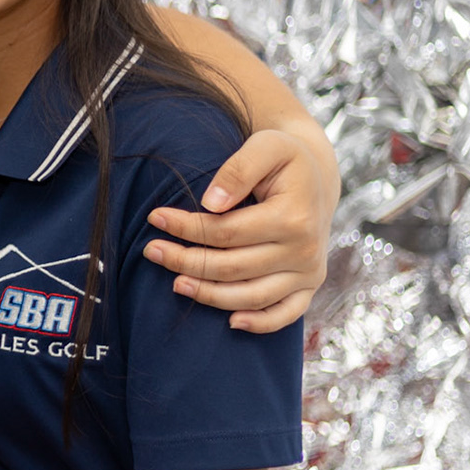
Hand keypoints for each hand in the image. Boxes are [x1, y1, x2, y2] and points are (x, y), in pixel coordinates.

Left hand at [144, 128, 334, 333]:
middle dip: (187, 261)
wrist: (318, 177)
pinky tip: (231, 323)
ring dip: (209, 295)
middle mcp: (305, 251)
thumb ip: (238, 170)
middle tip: (152, 251)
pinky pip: (286, 314)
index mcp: (294, 217)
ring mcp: (309, 272)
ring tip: (174, 284)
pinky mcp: (309, 285)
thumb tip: (211, 203)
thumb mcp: (266, 146)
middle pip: (233, 267)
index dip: (187, 228)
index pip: (227, 232)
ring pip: (252, 296)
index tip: (155, 218)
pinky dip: (261, 323)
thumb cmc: (284, 158)